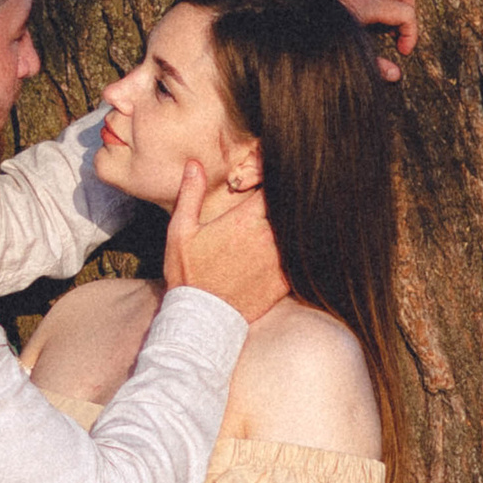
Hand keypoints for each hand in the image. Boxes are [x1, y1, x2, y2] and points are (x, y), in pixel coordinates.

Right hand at [162, 159, 289, 322]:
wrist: (202, 319)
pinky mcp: (285, 280)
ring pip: (299, 230)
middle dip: (287, 196)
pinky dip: (300, 248)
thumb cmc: (188, 274)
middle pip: (291, 205)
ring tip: (293, 214)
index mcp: (244, 220)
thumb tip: (194, 164)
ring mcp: (280, 260)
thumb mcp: (180, 231)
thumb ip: (190, 194)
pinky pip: (302, 257)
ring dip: (295, 221)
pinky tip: (296, 244)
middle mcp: (268, 237)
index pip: (273, 184)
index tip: (268, 172)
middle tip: (285, 190)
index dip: (273, 175)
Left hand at [308, 0, 417, 80]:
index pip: (404, 12)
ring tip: (384, 8)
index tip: (402, 50)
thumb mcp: (341, 57)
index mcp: (358, 6)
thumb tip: (395, 74)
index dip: (411, 33)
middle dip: (407, 9)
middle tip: (398, 29)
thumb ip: (371, 65)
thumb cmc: (303, 45)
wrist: (268, 27)